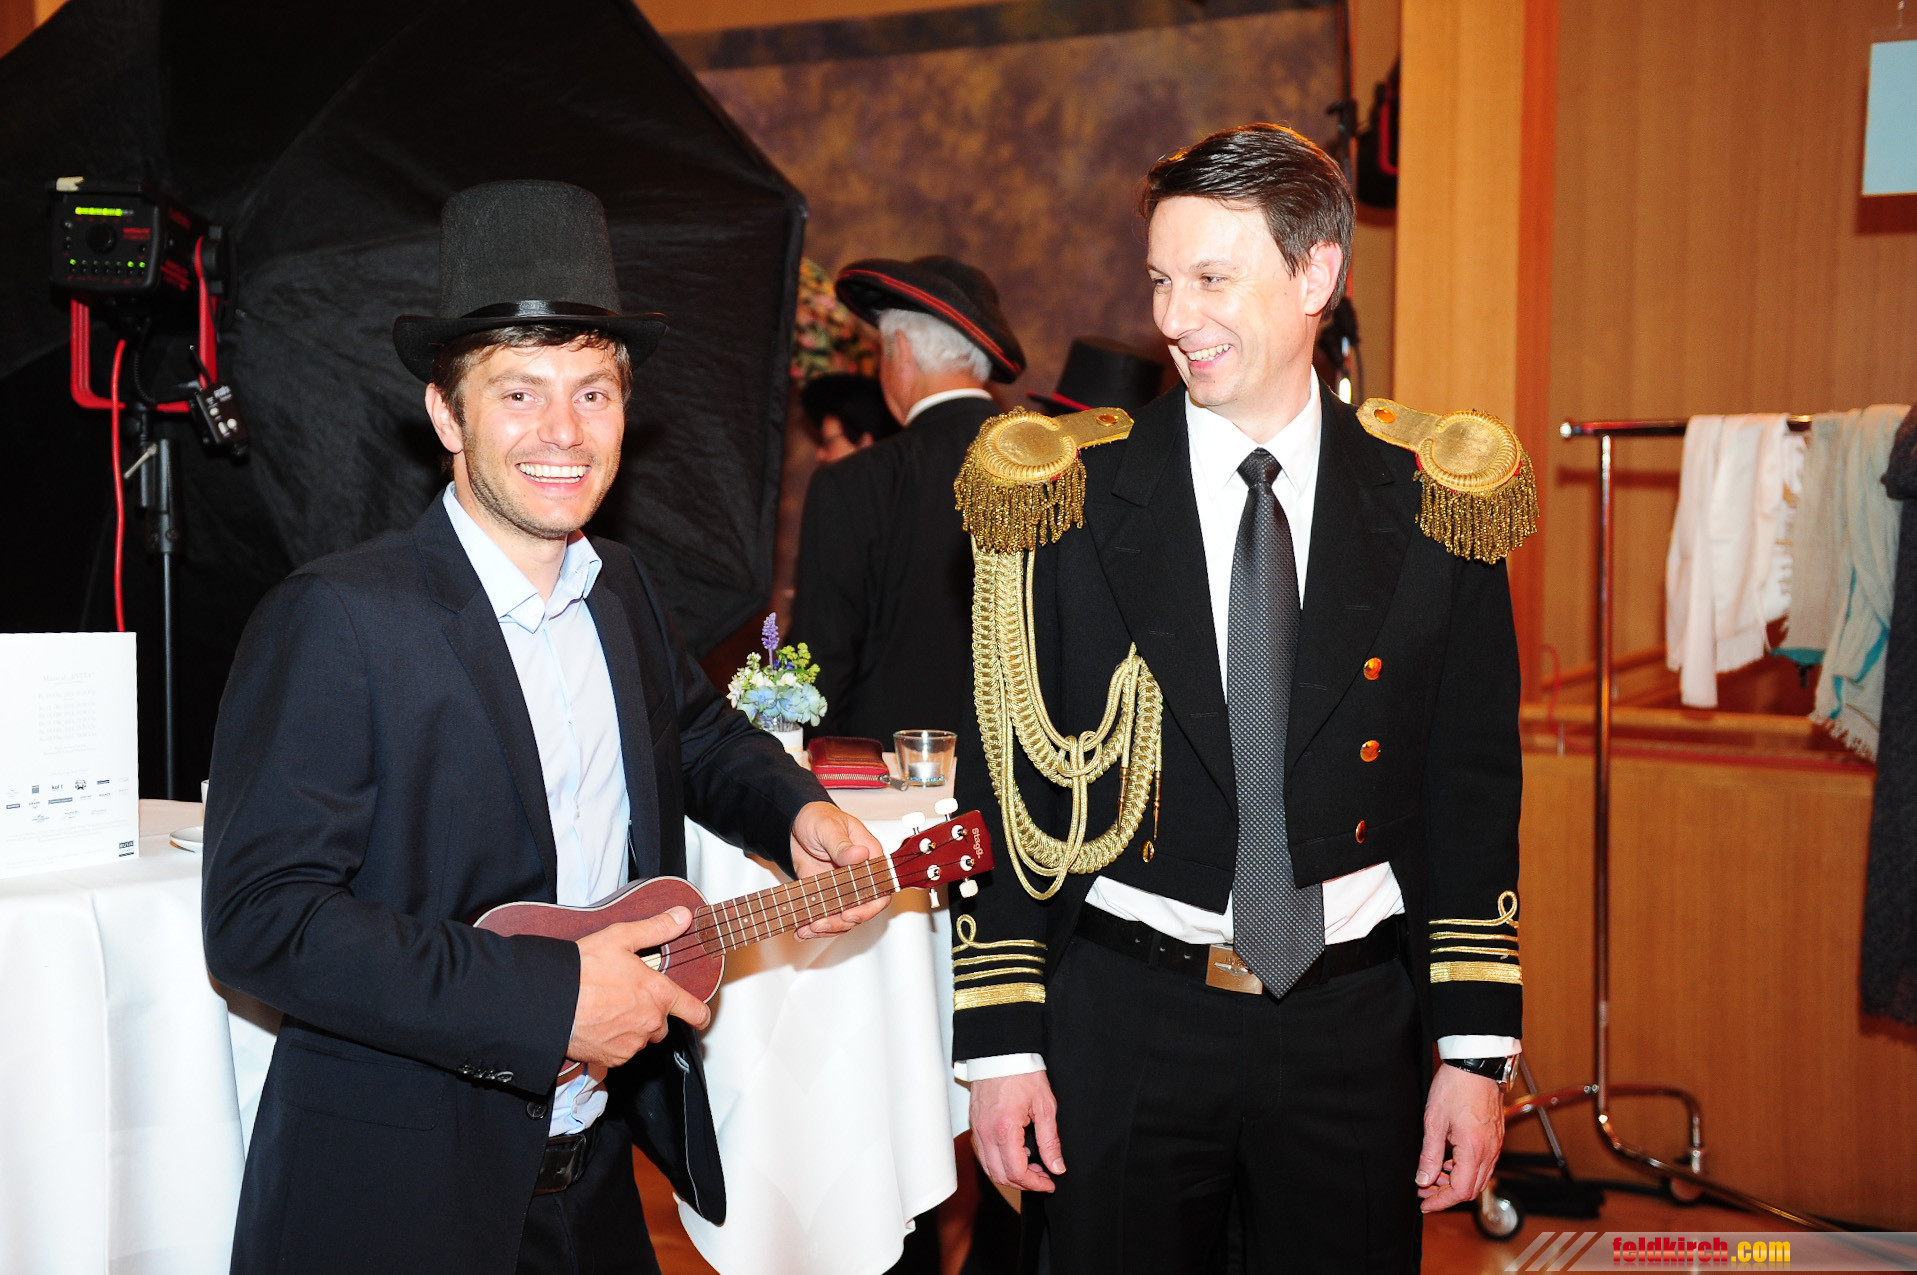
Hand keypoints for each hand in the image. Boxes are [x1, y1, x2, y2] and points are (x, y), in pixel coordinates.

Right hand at [567, 906, 711, 1066]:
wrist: (550, 1002)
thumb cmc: (582, 970)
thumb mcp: (620, 938)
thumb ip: (656, 928)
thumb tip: (682, 917)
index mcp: (658, 994)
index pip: (694, 1011)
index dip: (700, 1013)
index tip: (701, 1014)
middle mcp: (649, 1023)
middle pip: (661, 1024)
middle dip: (650, 1013)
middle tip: (627, 996)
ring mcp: (631, 1043)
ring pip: (640, 1038)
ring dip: (631, 1027)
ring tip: (608, 1008)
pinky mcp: (611, 1058)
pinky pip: (620, 1051)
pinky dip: (613, 1041)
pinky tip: (598, 1024)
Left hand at [789, 800, 890, 938]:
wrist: (794, 824)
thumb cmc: (818, 818)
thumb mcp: (828, 827)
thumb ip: (842, 844)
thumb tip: (860, 855)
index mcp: (870, 858)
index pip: (880, 889)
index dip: (869, 907)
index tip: (850, 913)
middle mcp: (860, 878)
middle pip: (862, 909)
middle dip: (842, 922)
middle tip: (821, 924)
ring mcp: (842, 890)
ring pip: (843, 918)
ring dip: (826, 928)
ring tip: (807, 930)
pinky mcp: (825, 896)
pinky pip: (825, 916)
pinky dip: (813, 927)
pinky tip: (801, 930)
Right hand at [969, 1070, 1064, 1192]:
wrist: (1001, 1054)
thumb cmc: (1022, 1073)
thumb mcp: (1045, 1106)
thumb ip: (1051, 1141)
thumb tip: (1056, 1166)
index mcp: (1005, 1129)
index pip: (1017, 1172)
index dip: (1035, 1183)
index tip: (1049, 1183)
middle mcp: (986, 1133)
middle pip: (1000, 1175)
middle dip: (1023, 1183)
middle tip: (1043, 1177)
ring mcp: (978, 1130)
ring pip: (989, 1168)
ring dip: (1010, 1174)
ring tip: (1031, 1165)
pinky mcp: (975, 1126)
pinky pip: (984, 1154)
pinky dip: (999, 1162)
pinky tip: (1016, 1152)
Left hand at [1416, 1062, 1506, 1210]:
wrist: (1476, 1063)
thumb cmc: (1455, 1086)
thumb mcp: (1434, 1122)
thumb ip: (1430, 1155)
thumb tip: (1423, 1180)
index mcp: (1474, 1150)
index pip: (1460, 1191)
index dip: (1441, 1201)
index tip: (1424, 1203)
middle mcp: (1490, 1151)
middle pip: (1471, 1188)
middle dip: (1446, 1194)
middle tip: (1424, 1189)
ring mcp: (1495, 1144)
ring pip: (1478, 1177)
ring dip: (1455, 1181)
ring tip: (1432, 1174)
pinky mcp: (1495, 1136)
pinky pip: (1483, 1163)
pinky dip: (1465, 1169)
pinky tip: (1449, 1160)